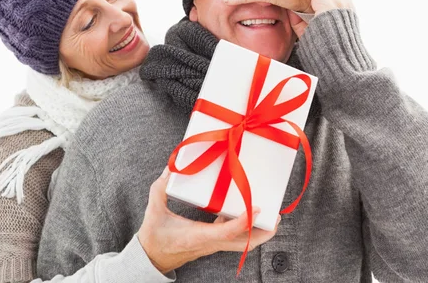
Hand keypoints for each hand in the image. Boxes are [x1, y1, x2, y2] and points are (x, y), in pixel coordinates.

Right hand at [137, 167, 279, 273]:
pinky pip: (233, 237)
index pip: (227, 232)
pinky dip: (243, 226)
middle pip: (245, 243)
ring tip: (268, 214)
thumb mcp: (154, 210)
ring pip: (242, 242)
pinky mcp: (212, 242)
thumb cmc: (154, 237)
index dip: (244, 221)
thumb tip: (169, 168)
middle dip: (264, 233)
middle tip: (276, 217)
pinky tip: (244, 210)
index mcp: (198, 236)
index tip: (257, 208)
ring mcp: (213, 244)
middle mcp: (210, 243)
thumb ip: (160, 188)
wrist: (151, 258)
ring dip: (258, 231)